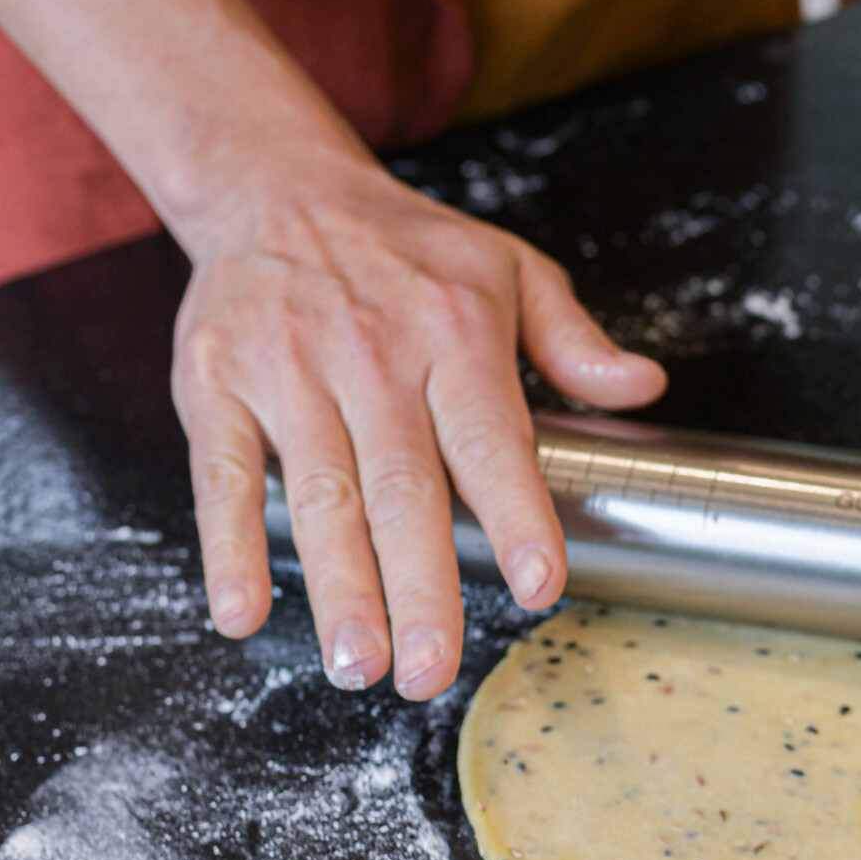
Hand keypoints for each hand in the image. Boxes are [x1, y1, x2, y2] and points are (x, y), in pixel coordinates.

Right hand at [171, 143, 664, 698]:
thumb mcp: (507, 268)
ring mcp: (287, 372)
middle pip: (402, 489)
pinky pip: (225, 476)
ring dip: (338, 588)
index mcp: (452, 332)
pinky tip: (243, 613)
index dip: (516, 515)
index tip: (539, 586)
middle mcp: (370, 355)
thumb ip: (573, 340)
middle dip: (419, 590)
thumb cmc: (405, 249)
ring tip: (358, 665)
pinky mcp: (216, 385)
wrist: (274, 187)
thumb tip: (644, 389)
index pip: (491, 439)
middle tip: (431, 672)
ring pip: (319, 495)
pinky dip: (229, 547)